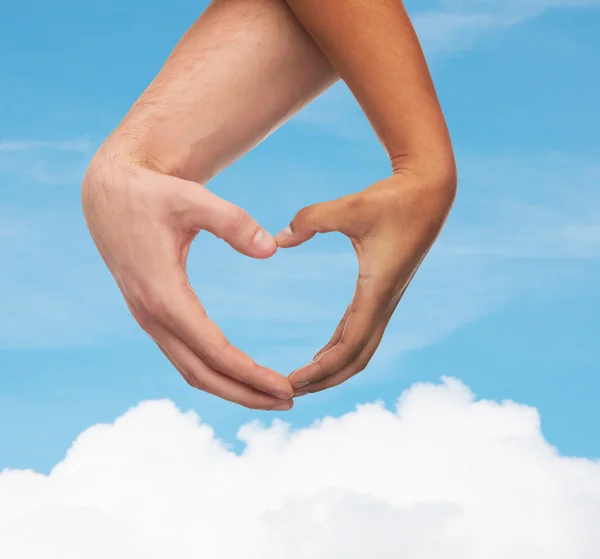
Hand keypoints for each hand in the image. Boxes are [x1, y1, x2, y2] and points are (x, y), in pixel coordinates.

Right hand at [82, 152, 294, 409]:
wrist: (110, 194)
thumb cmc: (152, 194)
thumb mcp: (192, 199)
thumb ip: (233, 221)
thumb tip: (272, 249)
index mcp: (163, 294)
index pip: (214, 350)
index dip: (251, 374)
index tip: (286, 388)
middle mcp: (152, 316)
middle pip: (202, 374)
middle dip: (245, 393)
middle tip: (289, 401)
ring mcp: (149, 319)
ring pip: (191, 370)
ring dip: (230, 388)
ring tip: (270, 395)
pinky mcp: (153, 314)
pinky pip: (184, 355)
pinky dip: (214, 371)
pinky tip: (238, 371)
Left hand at [274, 168, 455, 394]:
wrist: (429, 192)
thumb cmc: (393, 199)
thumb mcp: (350, 207)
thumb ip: (310, 220)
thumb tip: (278, 240)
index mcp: (376, 292)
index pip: (348, 347)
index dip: (320, 370)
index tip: (291, 383)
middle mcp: (383, 303)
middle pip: (355, 360)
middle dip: (324, 380)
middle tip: (289, 392)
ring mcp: (385, 300)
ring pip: (360, 349)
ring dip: (332, 368)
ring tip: (302, 380)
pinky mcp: (382, 292)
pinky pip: (360, 330)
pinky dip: (340, 347)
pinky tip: (323, 353)